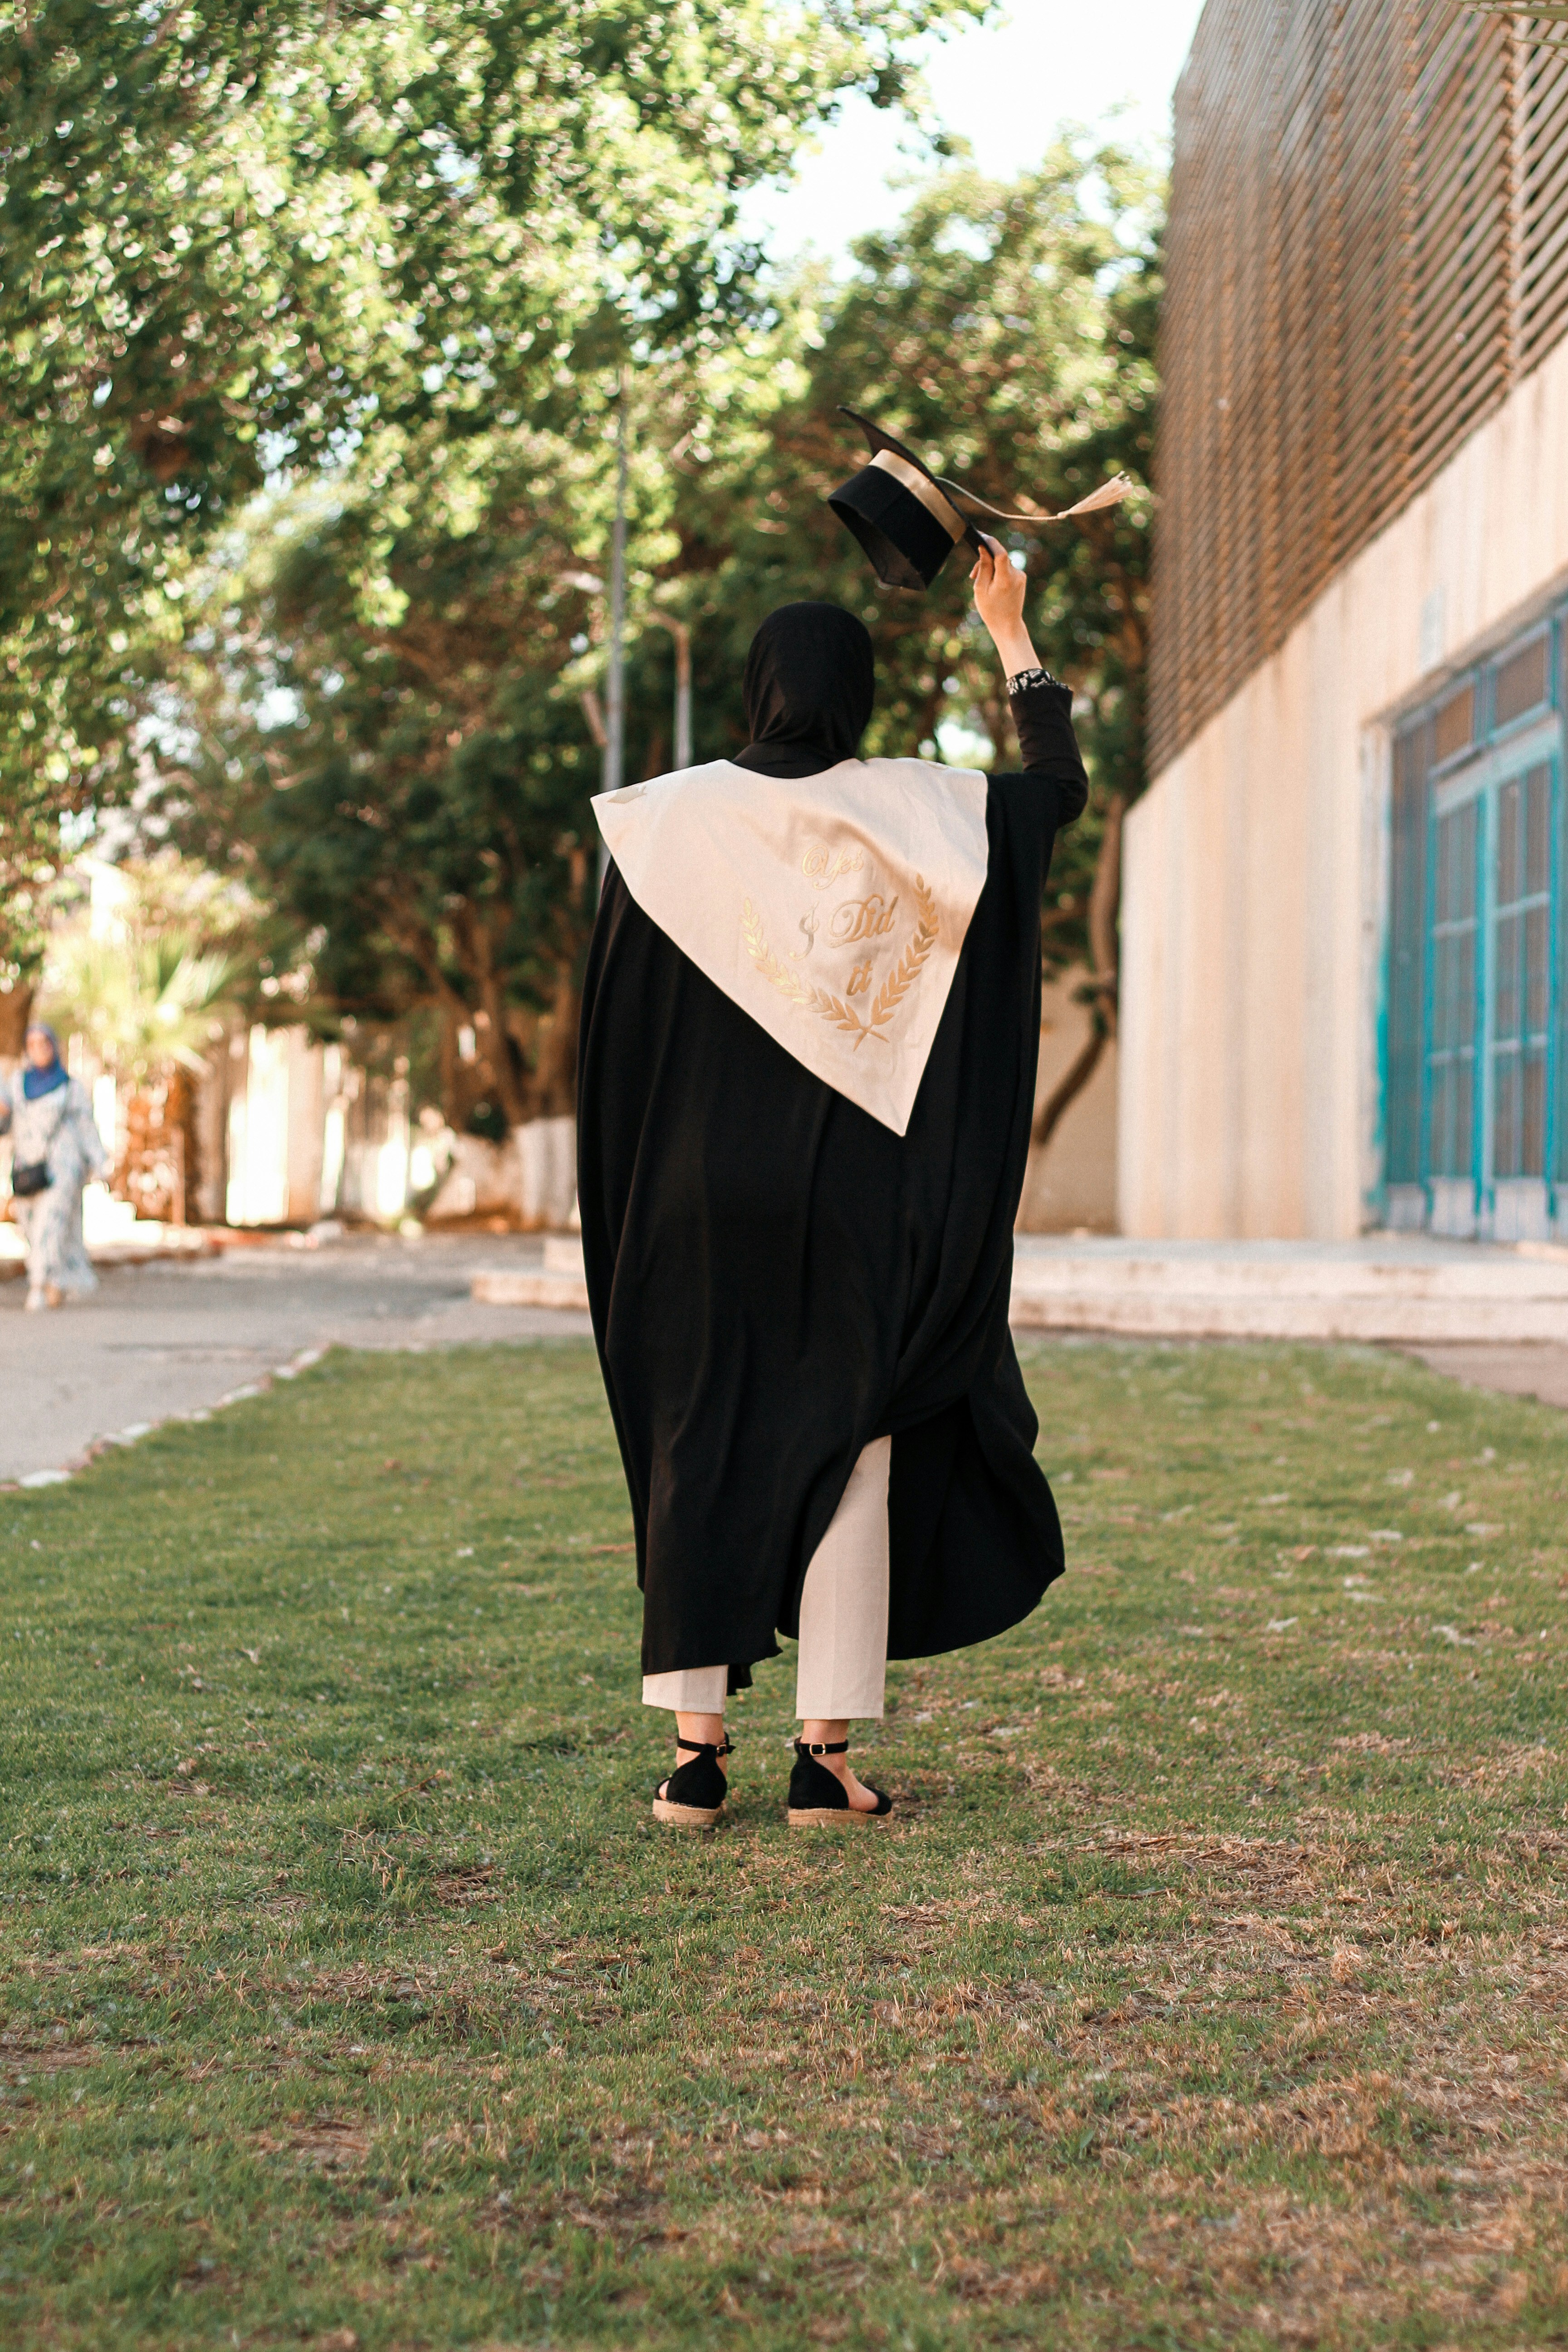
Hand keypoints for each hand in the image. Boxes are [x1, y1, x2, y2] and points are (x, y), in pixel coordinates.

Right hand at [968, 534, 1038, 677]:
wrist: (1007, 625)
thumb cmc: (991, 610)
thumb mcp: (980, 589)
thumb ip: (983, 567)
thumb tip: (984, 548)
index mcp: (1005, 580)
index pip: (1000, 553)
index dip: (991, 542)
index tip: (981, 537)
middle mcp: (1016, 575)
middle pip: (999, 557)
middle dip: (985, 560)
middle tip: (972, 573)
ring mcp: (1021, 576)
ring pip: (1003, 562)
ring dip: (991, 567)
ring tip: (980, 582)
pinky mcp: (1021, 578)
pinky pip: (1007, 568)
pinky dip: (998, 572)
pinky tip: (991, 584)